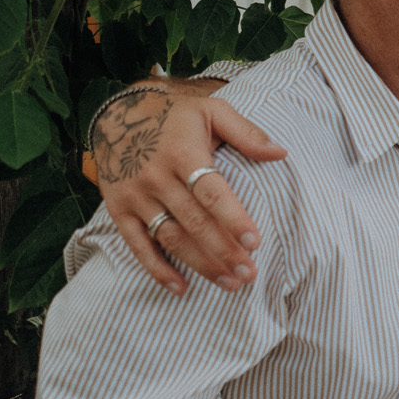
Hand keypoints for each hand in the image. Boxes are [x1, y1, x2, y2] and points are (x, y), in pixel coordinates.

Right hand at [91, 85, 282, 294]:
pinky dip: (157, 268)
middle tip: (249, 274)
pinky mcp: (118, 210)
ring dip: (200, 264)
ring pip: (171, 238)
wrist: (117, 114)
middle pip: (194, 222)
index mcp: (183, 154)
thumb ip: (246, 133)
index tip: (255, 243)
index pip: (212, 193)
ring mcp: (135, 197)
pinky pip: (137, 245)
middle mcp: (156, 178)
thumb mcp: (212, 111)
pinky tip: (180, 287)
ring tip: (230, 283)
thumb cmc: (175, 115)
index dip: (233, 219)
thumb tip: (282, 153)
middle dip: (223, 252)